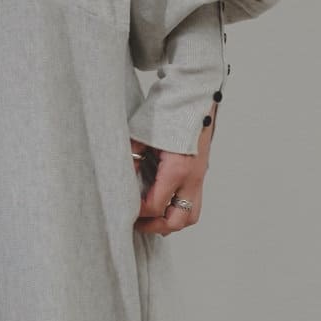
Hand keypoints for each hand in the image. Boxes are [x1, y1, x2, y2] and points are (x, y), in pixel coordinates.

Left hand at [130, 114, 213, 235]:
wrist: (194, 94)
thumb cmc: (169, 110)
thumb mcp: (141, 135)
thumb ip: (130, 159)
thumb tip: (119, 180)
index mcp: (177, 170)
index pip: (155, 206)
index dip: (137, 213)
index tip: (122, 209)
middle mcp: (193, 178)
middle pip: (178, 220)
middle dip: (156, 226)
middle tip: (137, 222)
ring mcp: (199, 176)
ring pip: (191, 215)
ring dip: (170, 220)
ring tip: (150, 216)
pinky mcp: (200, 172)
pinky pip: (192, 201)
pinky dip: (177, 208)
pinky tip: (161, 202)